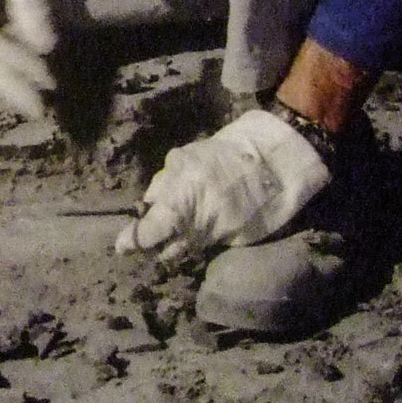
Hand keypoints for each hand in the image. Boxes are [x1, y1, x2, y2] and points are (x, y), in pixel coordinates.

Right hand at [114, 108, 331, 258]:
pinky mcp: (188, 151)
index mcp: (180, 201)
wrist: (278, 153)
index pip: (147, 227)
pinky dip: (179, 190)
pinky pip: (173, 176)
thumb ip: (190, 240)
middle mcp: (171, 177)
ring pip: (162, 190)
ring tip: (185, 219)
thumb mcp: (228, 233)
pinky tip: (195, 198)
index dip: (133, 241)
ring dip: (169, 207)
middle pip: (152, 208)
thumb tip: (163, 251)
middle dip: (155, 225)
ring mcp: (179, 161)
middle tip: (166, 241)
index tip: (122, 250)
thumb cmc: (260, 204)